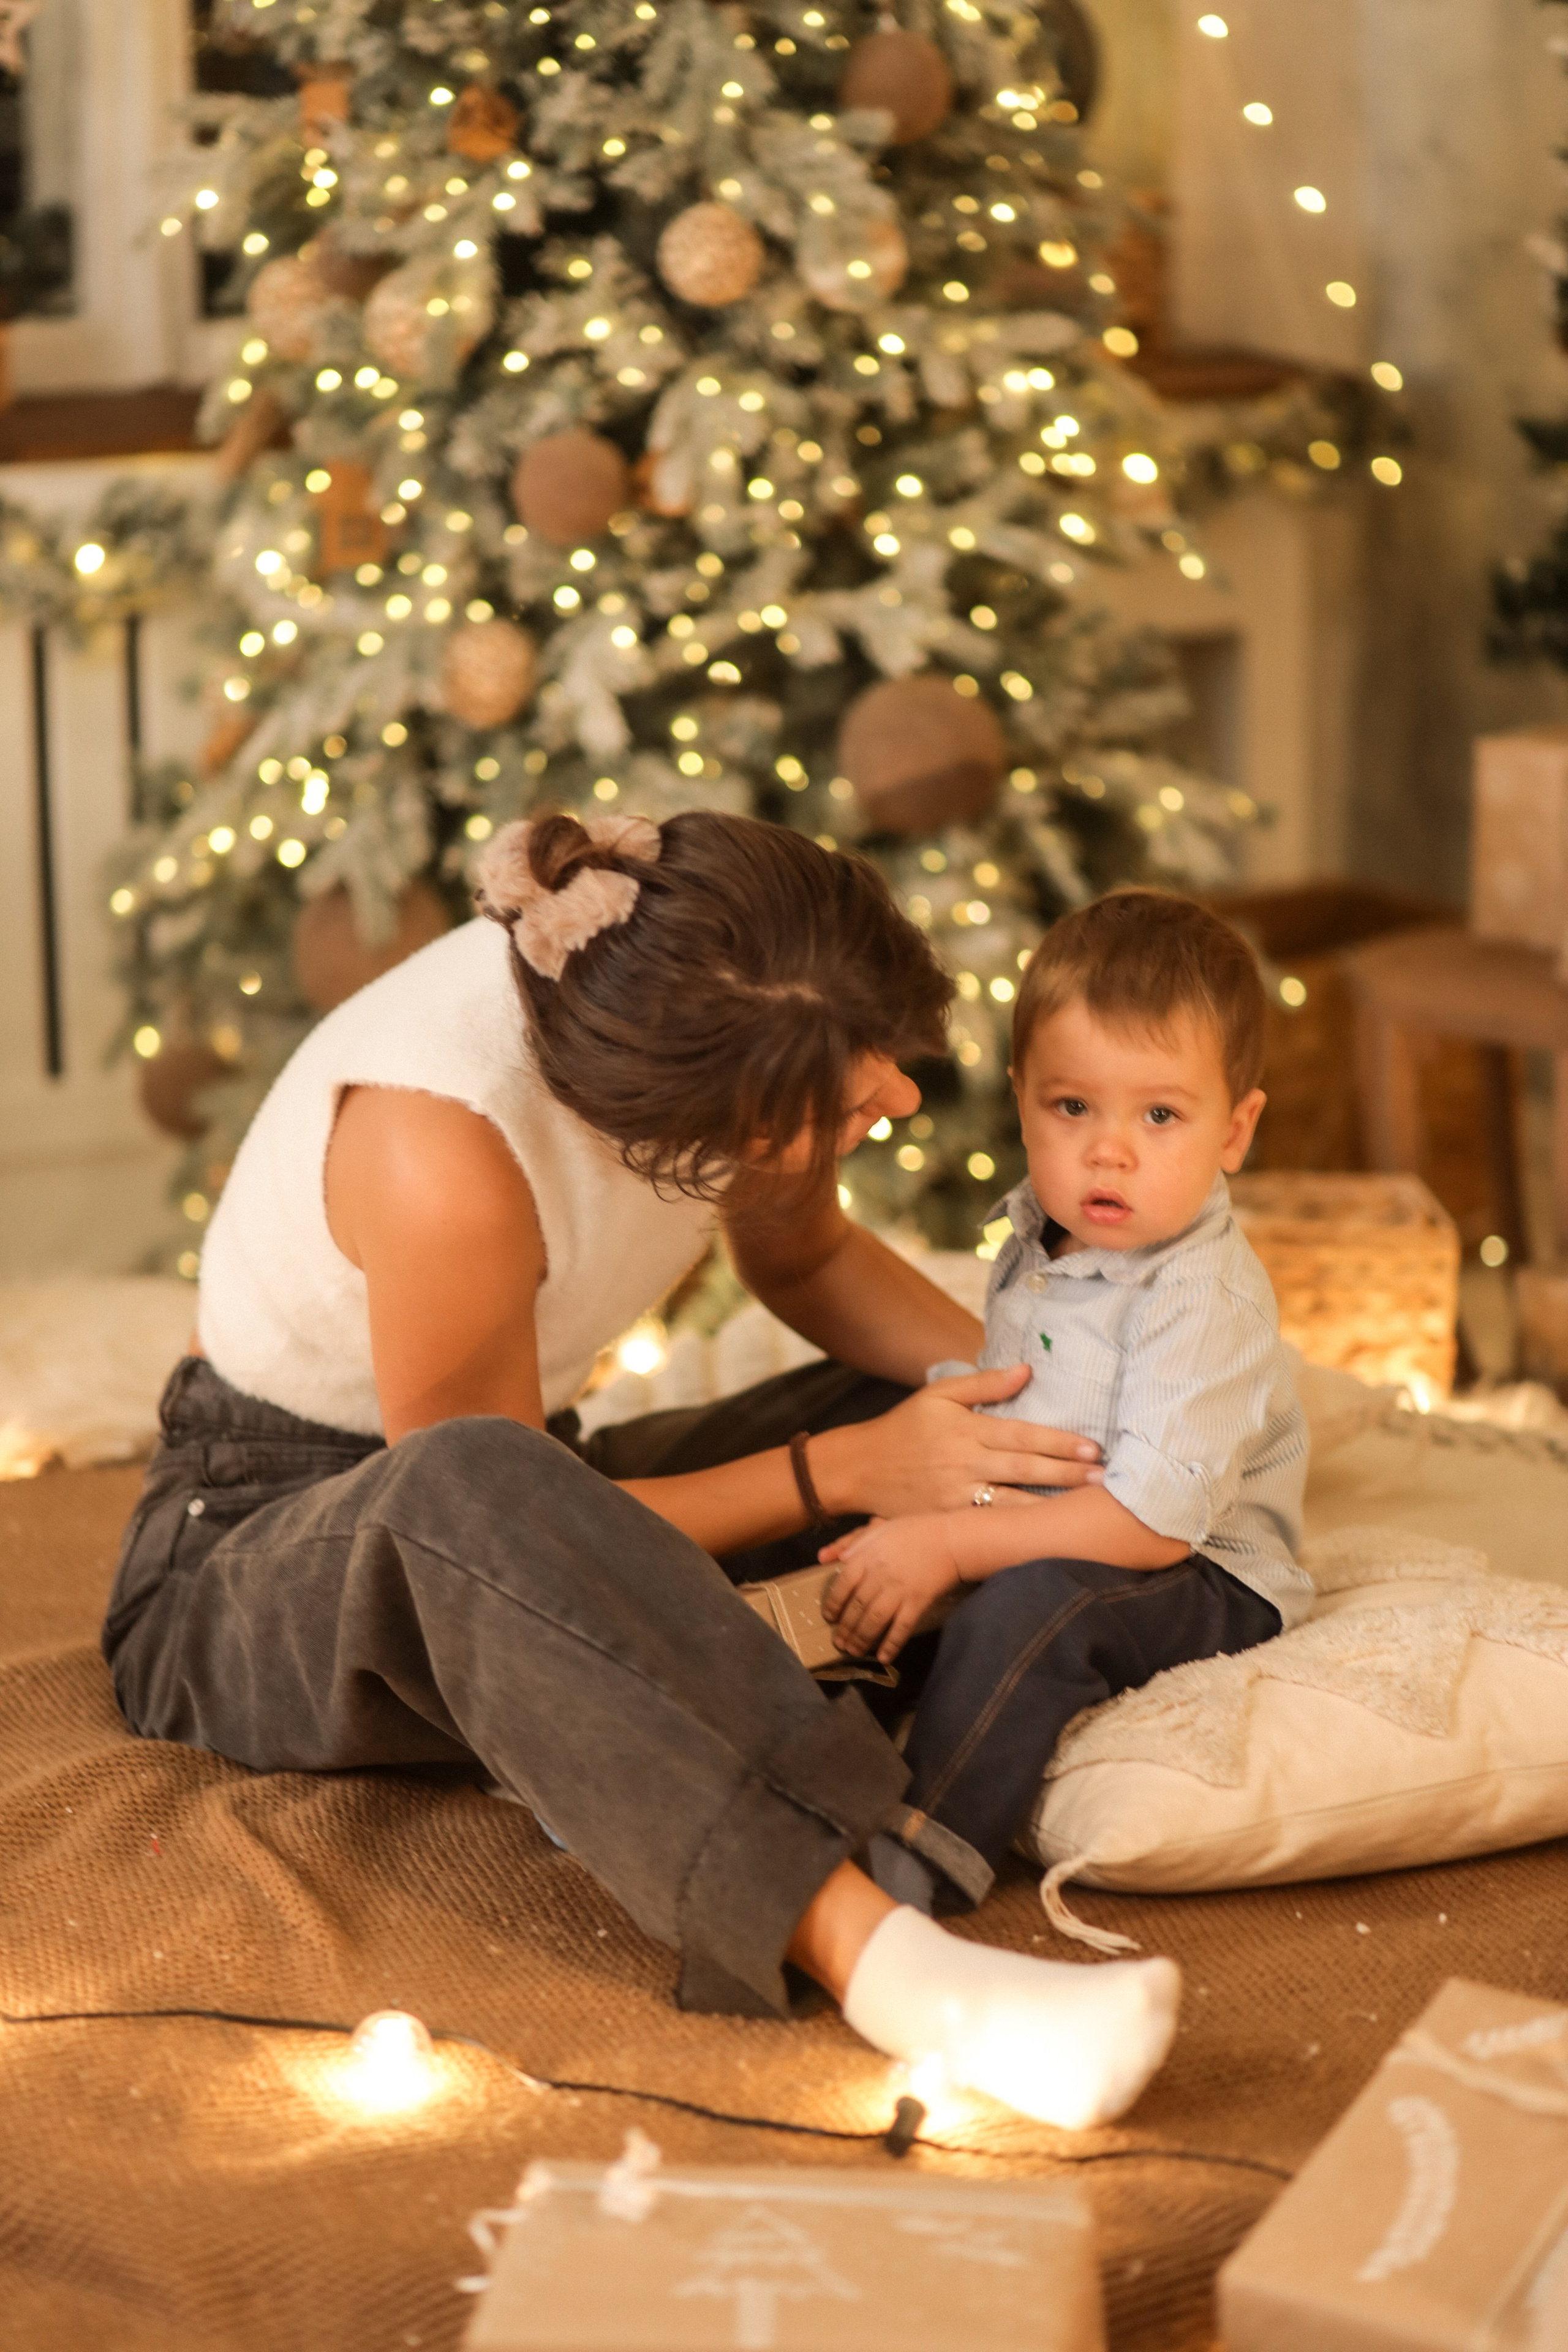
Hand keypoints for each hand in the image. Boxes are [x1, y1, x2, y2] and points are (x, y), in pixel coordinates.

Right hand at [812, 1364, 1101, 1521]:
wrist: (858, 1469)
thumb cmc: (904, 1427)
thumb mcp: (938, 1395)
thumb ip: (984, 1384)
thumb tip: (1027, 1370)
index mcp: (966, 1430)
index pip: (1021, 1436)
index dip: (1059, 1442)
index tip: (1093, 1447)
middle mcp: (964, 1464)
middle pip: (1024, 1470)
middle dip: (1067, 1474)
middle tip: (1105, 1479)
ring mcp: (955, 1497)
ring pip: (1011, 1504)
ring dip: (1051, 1506)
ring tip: (1087, 1508)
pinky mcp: (947, 1520)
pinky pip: (988, 1526)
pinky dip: (1018, 1530)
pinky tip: (1046, 1533)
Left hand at [819, 1513, 965, 1665]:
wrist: (951, 1539)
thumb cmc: (913, 1532)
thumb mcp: (878, 1528)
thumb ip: (849, 1542)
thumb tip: (822, 1557)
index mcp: (867, 1556)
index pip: (842, 1584)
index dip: (833, 1603)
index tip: (829, 1617)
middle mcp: (880, 1576)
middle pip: (857, 1606)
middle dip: (845, 1628)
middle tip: (839, 1643)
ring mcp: (899, 1591)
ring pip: (874, 1620)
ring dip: (862, 1639)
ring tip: (853, 1651)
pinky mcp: (918, 1603)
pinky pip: (902, 1628)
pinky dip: (892, 1644)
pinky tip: (883, 1657)